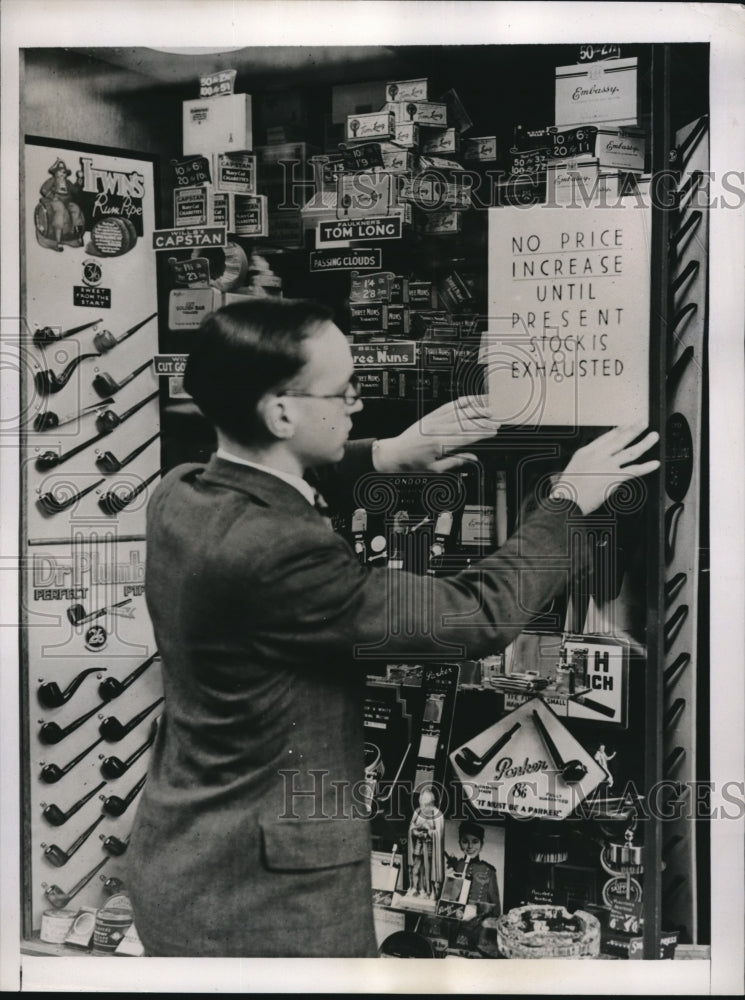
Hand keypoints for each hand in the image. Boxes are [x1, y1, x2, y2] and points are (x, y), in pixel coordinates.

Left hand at [372, 396, 500, 473]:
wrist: (394, 455)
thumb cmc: (413, 465)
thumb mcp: (435, 470)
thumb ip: (455, 462)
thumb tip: (473, 458)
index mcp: (440, 445)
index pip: (466, 437)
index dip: (482, 433)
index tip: (493, 432)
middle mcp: (437, 430)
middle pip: (465, 423)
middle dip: (483, 421)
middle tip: (496, 421)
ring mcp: (433, 421)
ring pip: (458, 412)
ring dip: (475, 410)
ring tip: (489, 409)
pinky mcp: (429, 416)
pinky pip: (447, 406)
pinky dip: (460, 402)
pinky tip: (470, 400)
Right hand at [551, 422, 659, 515]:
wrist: (567, 499)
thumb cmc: (568, 488)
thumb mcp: (574, 467)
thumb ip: (588, 462)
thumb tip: (599, 461)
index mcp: (587, 452)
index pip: (607, 437)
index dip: (619, 429)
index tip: (627, 424)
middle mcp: (598, 455)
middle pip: (620, 439)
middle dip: (633, 429)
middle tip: (643, 422)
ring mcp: (608, 465)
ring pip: (630, 452)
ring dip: (644, 443)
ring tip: (653, 437)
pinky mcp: (615, 477)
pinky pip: (634, 471)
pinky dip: (646, 467)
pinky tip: (654, 464)